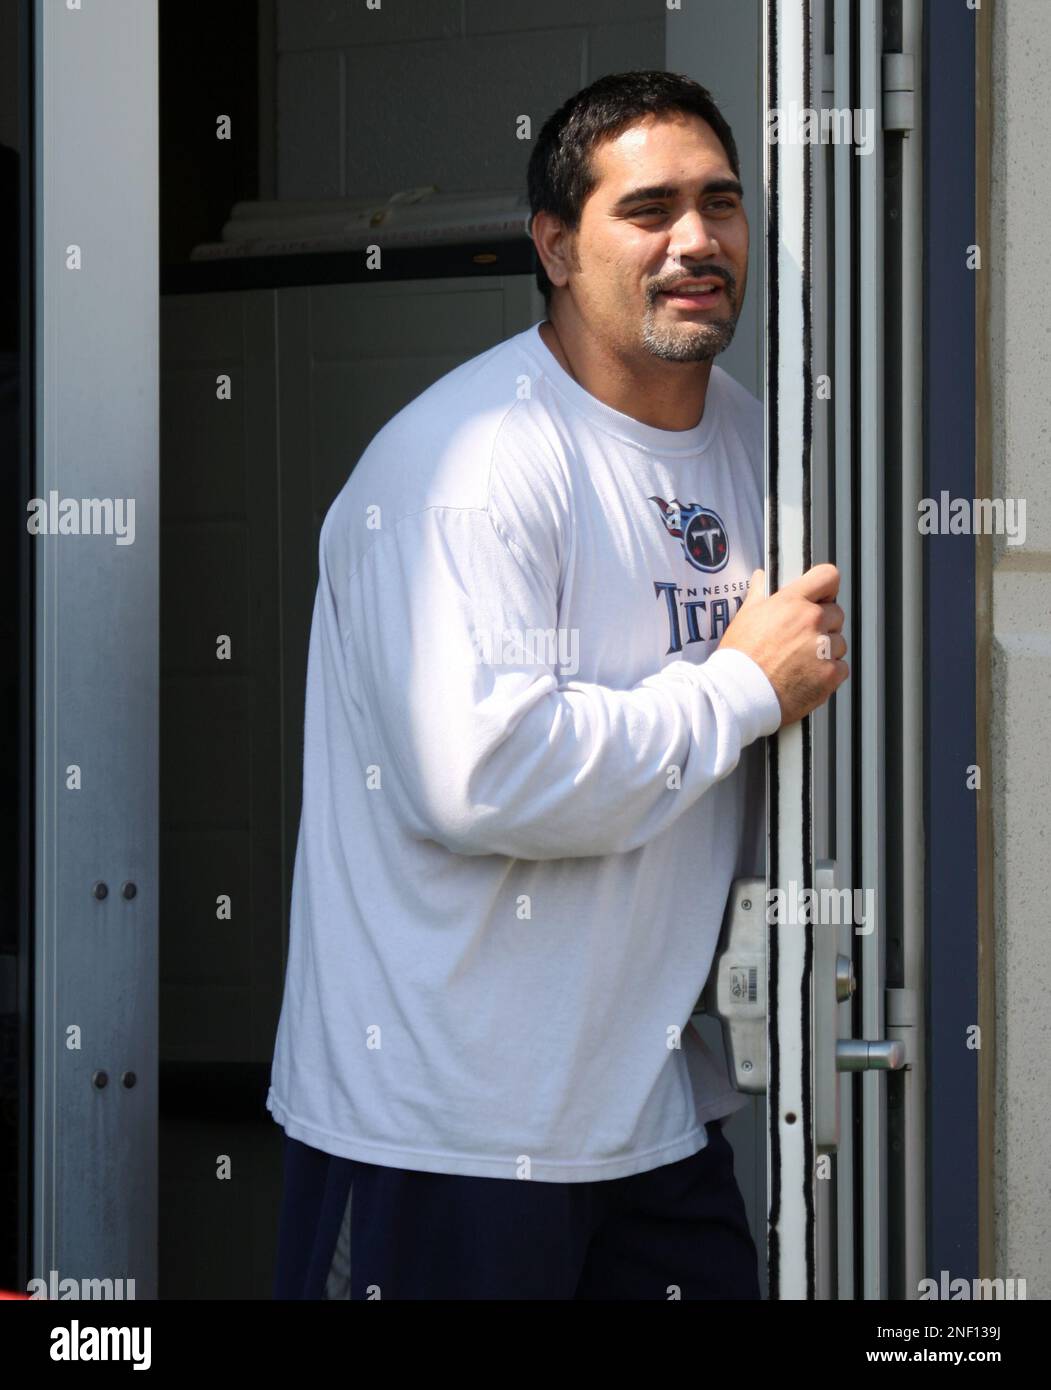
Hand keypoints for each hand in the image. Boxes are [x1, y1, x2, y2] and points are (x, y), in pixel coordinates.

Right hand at [717, 564, 848, 726]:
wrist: (739, 695)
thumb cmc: (739, 659)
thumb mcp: (745, 617)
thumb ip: (759, 594)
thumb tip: (762, 579)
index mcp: (792, 603)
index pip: (827, 577)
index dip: (826, 587)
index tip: (823, 596)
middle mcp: (812, 621)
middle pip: (836, 614)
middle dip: (824, 624)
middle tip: (802, 639)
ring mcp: (823, 648)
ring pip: (839, 643)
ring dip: (826, 651)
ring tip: (800, 662)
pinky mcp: (830, 674)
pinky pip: (841, 667)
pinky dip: (828, 673)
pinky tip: (806, 677)